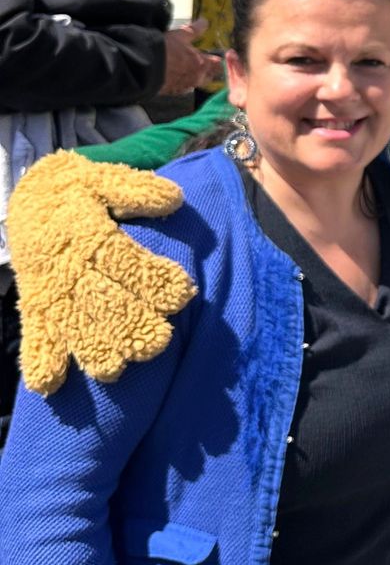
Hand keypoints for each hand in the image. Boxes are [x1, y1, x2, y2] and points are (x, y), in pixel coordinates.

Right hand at [7, 152, 194, 393]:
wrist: (29, 198)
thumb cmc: (80, 190)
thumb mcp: (105, 178)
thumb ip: (137, 188)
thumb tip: (174, 197)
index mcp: (86, 233)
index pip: (122, 258)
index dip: (152, 276)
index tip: (184, 291)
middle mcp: (67, 266)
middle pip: (99, 300)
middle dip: (129, 322)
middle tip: (160, 340)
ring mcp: (50, 290)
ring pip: (70, 324)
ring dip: (91, 348)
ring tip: (114, 370)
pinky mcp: (36, 306)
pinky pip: (34, 334)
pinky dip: (39, 359)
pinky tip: (48, 387)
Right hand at [160, 22, 222, 94]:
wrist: (144, 67)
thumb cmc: (164, 49)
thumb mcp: (181, 35)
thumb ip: (195, 30)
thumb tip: (204, 22)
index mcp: (202, 64)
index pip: (219, 64)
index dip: (218, 60)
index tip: (217, 56)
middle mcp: (196, 78)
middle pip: (209, 77)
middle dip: (208, 71)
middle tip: (203, 63)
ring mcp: (184, 87)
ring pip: (195, 83)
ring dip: (194, 77)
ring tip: (186, 68)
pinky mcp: (172, 92)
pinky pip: (181, 88)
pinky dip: (180, 82)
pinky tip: (174, 75)